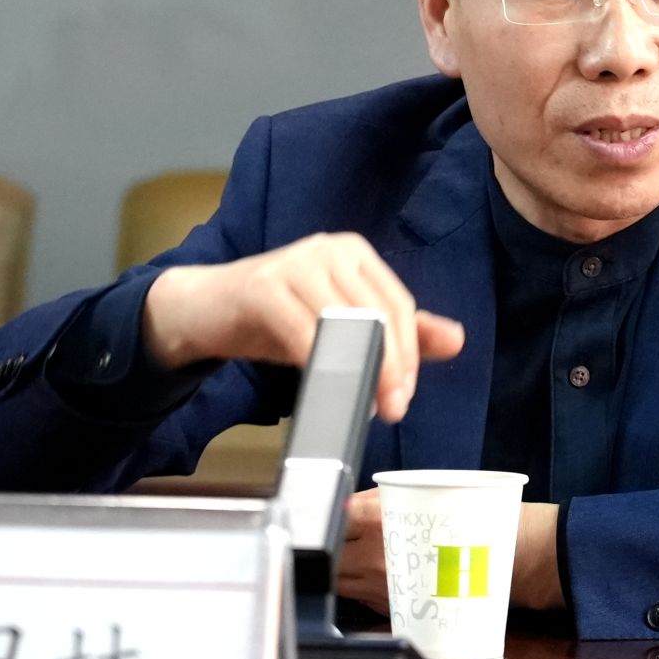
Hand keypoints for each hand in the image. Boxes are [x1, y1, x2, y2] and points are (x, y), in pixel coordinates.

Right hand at [140, 232, 464, 420]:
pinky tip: (322, 386)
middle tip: (391, 408)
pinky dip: (317, 362)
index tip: (405, 396)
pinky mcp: (263, 285)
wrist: (202, 310)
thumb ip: (395, 331)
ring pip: (344, 321)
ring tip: (363, 405)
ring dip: (358, 369)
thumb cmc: (274, 318)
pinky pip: (302, 329)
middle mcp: (329, 249)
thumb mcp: (338, 324)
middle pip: (376, 313)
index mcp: (355, 253)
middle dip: (390, 366)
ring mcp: (295, 262)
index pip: (398, 305)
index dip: (408, 354)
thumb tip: (456, 339)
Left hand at [337, 490, 566, 612]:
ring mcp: (383, 588)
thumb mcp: (421, 493)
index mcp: (382, 521)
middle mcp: (377, 558)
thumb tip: (348, 506)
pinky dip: (361, 585)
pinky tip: (376, 572)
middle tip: (345, 535)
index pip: (337, 517)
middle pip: (332, 555)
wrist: (507, 557)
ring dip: (344, 566)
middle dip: (335, 543)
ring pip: (341, 581)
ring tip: (358, 553)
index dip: (334, 513)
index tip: (337, 512)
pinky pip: (361, 598)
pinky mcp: (394, 609)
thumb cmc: (468, 520)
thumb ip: (380, 499)